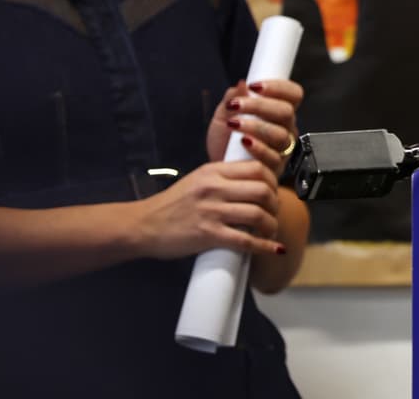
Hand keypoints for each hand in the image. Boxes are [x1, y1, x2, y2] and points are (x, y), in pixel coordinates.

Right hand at [131, 160, 284, 260]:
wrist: (143, 225)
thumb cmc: (171, 204)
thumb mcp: (197, 180)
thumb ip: (223, 178)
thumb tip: (252, 182)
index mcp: (213, 171)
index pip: (256, 168)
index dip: (273, 180)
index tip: (273, 192)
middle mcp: (215, 188)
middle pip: (263, 190)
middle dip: (275, 203)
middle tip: (273, 213)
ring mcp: (212, 211)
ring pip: (257, 214)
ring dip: (271, 225)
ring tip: (270, 231)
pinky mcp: (208, 235)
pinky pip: (245, 240)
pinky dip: (264, 246)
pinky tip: (272, 250)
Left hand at [207, 78, 303, 179]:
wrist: (219, 172)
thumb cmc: (225, 142)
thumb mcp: (223, 116)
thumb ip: (232, 98)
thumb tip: (241, 84)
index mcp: (278, 111)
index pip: (293, 93)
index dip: (278, 87)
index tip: (254, 86)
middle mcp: (286, 128)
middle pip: (286, 112)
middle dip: (260, 106)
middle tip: (237, 105)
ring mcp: (283, 149)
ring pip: (280, 134)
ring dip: (255, 126)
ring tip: (234, 124)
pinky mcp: (276, 167)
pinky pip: (273, 156)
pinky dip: (258, 147)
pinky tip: (244, 142)